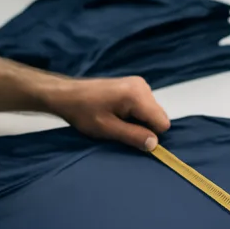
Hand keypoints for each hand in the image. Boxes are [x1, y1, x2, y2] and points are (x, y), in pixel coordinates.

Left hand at [44, 76, 170, 150]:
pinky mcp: (134, 85)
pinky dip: (134, 113)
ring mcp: (139, 84)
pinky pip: (144, 106)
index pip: (162, 122)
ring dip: (137, 120)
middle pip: (158, 116)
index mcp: (137, 95)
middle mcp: (143, 86)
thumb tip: (155, 144)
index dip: (149, 134)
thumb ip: (133, 136)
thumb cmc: (84, 112)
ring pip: (151, 112)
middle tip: (119, 126)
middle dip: (143, 126)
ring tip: (115, 118)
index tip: (130, 135)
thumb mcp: (108, 129)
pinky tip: (116, 112)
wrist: (68, 94)